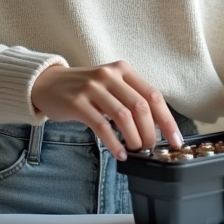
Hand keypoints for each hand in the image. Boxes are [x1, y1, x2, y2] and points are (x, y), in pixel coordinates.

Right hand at [30, 61, 183, 159]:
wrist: (47, 83)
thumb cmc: (84, 89)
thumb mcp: (110, 85)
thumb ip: (130, 99)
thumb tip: (155, 128)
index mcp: (123, 70)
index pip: (153, 95)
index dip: (167, 120)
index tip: (176, 139)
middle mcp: (109, 75)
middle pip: (140, 106)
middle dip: (150, 132)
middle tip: (150, 148)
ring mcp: (92, 87)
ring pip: (123, 115)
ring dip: (134, 138)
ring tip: (136, 151)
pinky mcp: (77, 102)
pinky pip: (101, 125)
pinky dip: (113, 142)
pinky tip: (118, 153)